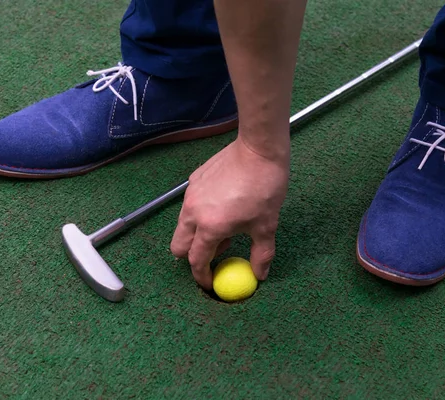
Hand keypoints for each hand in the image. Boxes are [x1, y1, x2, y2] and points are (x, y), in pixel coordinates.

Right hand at [170, 137, 289, 289]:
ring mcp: (190, 194)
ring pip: (182, 225)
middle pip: (178, 246)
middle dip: (191, 257)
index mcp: (210, 227)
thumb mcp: (266, 226)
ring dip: (197, 235)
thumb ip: (261, 255)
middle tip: (215, 255)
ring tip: (225, 228)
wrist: (258, 149)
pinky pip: (190, 206)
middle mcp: (193, 212)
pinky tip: (223, 206)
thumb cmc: (264, 188)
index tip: (210, 283)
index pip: (196, 261)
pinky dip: (200, 215)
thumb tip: (259, 275)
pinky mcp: (193, 180)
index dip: (202, 277)